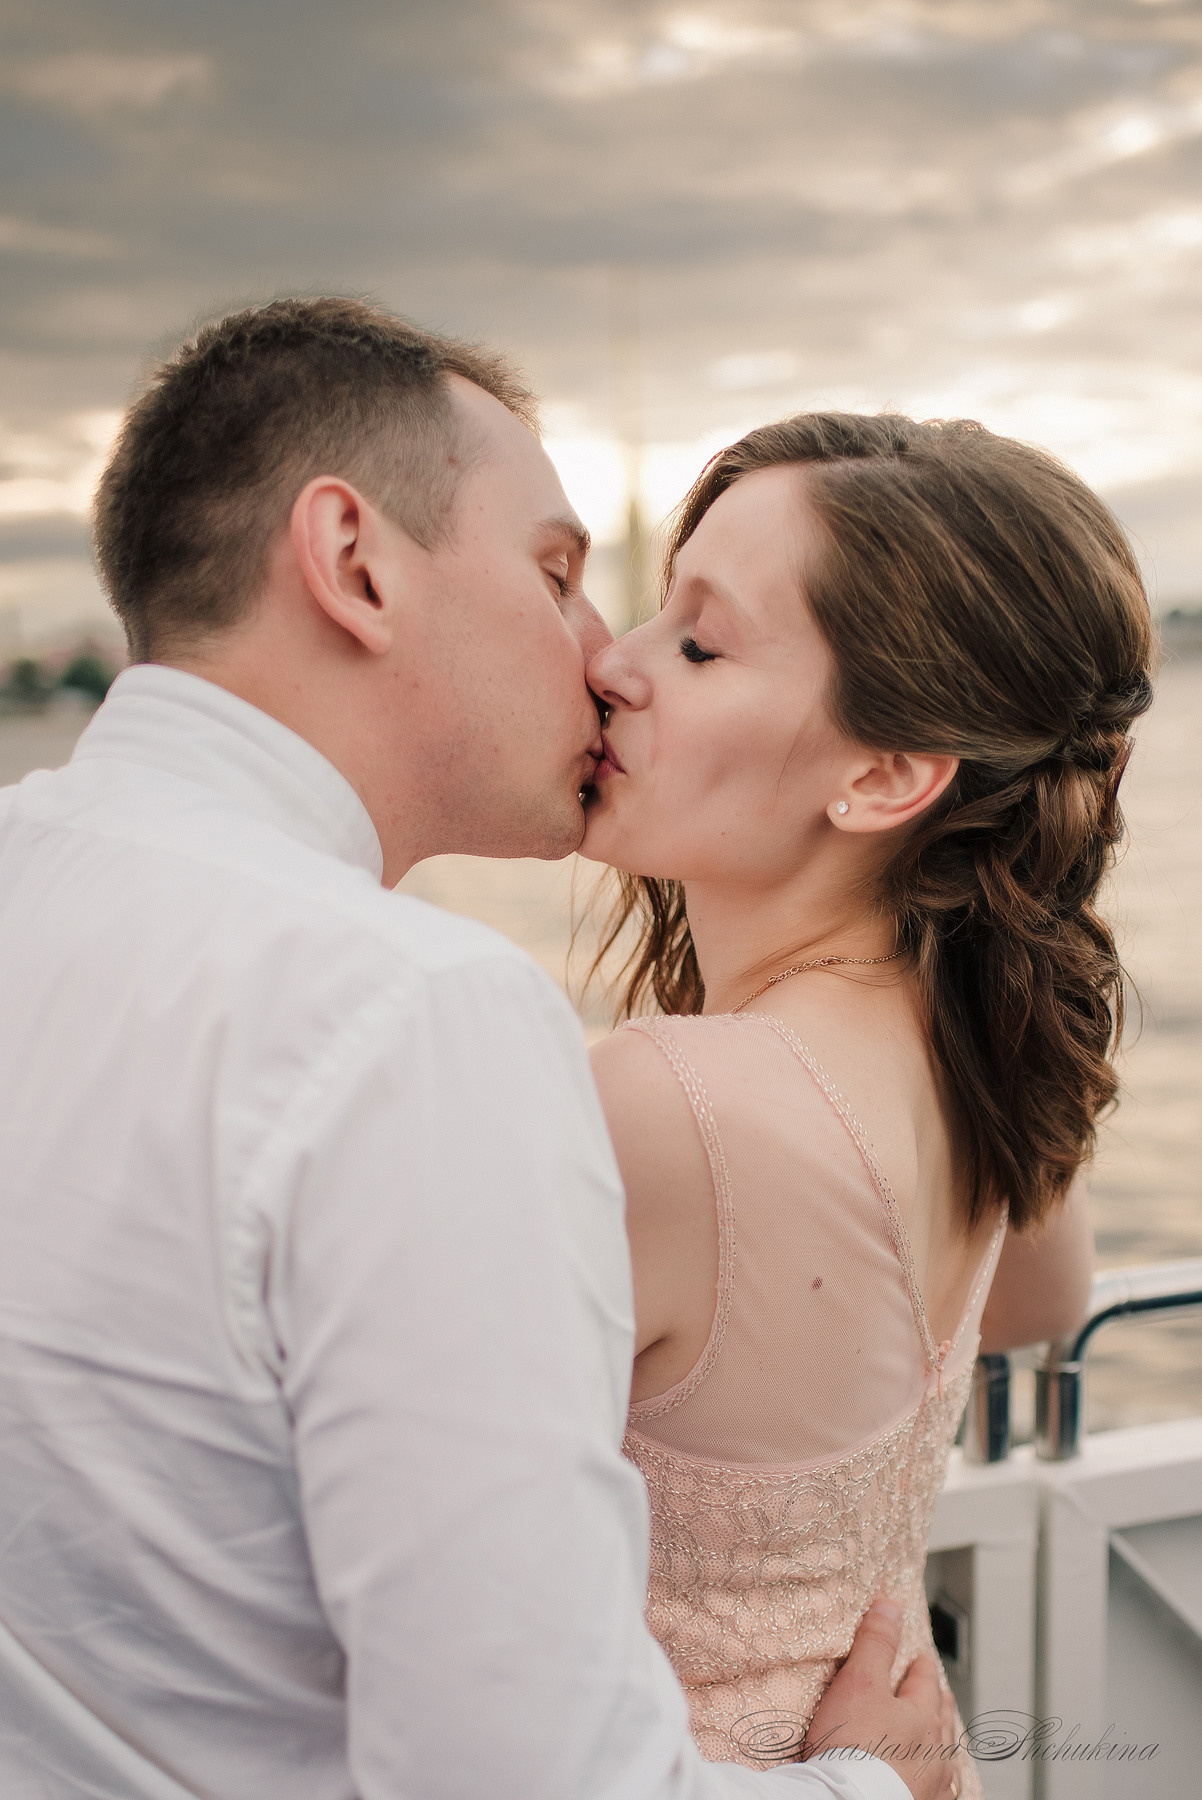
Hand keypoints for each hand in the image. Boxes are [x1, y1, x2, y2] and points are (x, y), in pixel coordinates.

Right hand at [802, 1598, 958, 1799]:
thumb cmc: (853, 1747)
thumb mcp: (860, 1681)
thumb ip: (876, 1643)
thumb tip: (891, 1605)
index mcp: (921, 1717)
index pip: (925, 1683)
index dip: (922, 1667)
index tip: (924, 1659)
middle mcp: (934, 1752)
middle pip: (941, 1721)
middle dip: (939, 1704)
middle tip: (941, 1694)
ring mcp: (931, 1786)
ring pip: (945, 1759)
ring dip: (943, 1746)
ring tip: (944, 1743)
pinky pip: (941, 1793)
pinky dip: (941, 1784)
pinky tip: (939, 1787)